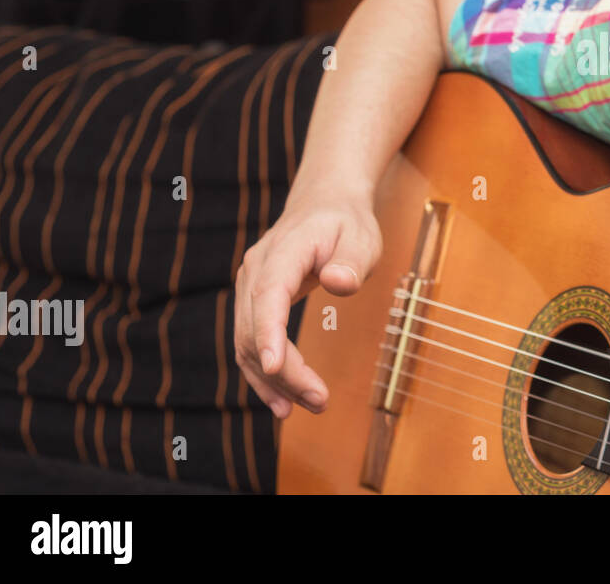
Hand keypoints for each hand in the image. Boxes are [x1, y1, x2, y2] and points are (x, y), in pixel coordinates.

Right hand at [234, 182, 381, 417]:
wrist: (324, 204)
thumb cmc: (346, 223)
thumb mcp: (361, 237)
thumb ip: (351, 261)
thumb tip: (339, 283)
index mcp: (284, 251)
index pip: (268, 294)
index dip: (269, 332)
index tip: (276, 367)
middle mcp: (256, 270)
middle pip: (255, 328)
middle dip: (284, 371)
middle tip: (319, 401)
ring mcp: (250, 286)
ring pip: (248, 342)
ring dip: (273, 380)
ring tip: (307, 406)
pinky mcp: (254, 301)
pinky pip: (250, 342)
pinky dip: (265, 373)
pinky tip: (282, 400)